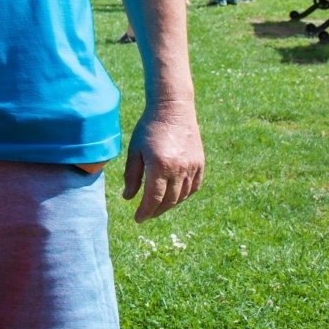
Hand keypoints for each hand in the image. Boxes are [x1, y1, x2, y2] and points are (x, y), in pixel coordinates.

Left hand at [122, 104, 204, 221]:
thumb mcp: (135, 150)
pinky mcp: (200, 164)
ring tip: (157, 207)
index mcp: (159, 166)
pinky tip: (174, 197)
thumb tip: (128, 198)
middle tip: (146, 215)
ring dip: (169, 205)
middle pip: (169, 201)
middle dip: (156, 211)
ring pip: (182, 196)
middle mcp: (178, 169)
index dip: (145, 211)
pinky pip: (194, 187)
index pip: (153, 198)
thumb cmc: (148, 128)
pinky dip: (184, 196)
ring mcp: (192, 167)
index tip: (138, 219)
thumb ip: (132, 175)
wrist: (173, 109)